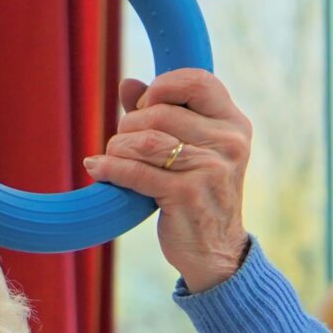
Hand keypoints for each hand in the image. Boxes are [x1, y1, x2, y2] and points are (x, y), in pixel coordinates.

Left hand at [83, 70, 251, 292]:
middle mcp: (228, 144)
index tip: (145, 104)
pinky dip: (110, 168)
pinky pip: (136, 172)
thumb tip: (129, 84)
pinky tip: (98, 168)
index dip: (163, 86)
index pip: (199, 81)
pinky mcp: (187, 196)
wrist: (216, 252)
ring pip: (145, 140)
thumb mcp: (191, 150)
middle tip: (123, 142)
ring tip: (112, 156)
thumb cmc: (198, 194)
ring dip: (118, 146)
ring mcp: (211, 170)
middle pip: (161, 112)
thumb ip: (162, 114)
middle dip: (130, 124)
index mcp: (234, 125)